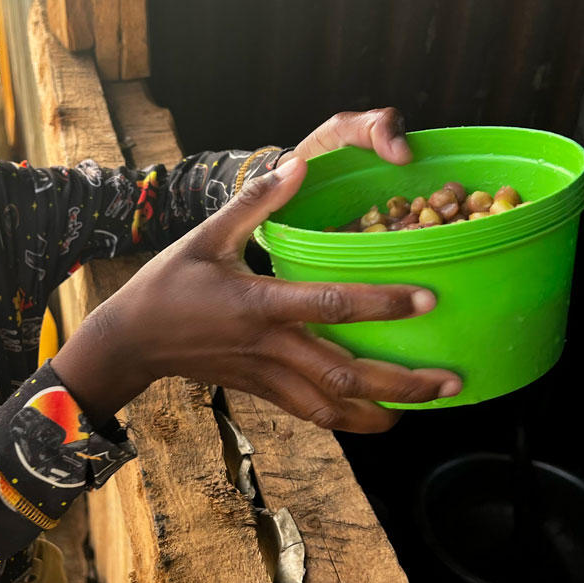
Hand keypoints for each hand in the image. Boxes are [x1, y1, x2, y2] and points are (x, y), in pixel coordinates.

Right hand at [53, 110, 460, 433]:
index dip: (380, 304)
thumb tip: (297, 164)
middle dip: (400, 381)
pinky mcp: (260, 391)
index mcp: (257, 304)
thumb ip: (254, 201)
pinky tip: (377, 417)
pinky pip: (311, 413)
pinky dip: (348, 419)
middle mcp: (268, 346)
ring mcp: (265, 375)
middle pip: (343, 374)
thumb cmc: (167, 284)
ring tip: (424, 405)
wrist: (133, 340)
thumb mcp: (205, 236)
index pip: (328, 305)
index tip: (427, 300)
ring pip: (331, 405)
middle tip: (450, 380)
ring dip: (381, 410)